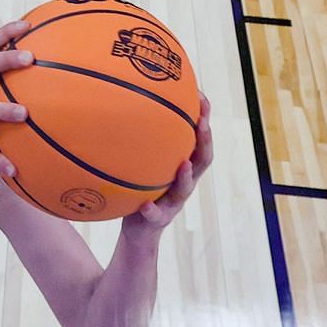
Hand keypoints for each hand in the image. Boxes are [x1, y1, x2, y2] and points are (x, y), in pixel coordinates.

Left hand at [123, 94, 212, 231]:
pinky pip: (156, 215)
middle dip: (205, 141)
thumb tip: (121, 100)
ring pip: (185, 188)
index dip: (203, 118)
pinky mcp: (159, 220)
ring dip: (186, 176)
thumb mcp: (141, 163)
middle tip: (202, 122)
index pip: (198, 139)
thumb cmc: (139, 188)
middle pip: (203, 160)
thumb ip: (139, 140)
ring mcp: (173, 202)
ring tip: (184, 163)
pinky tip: (145, 205)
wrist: (137, 230)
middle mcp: (184, 182)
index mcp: (183, 166)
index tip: (202, 96)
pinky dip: (152, 210)